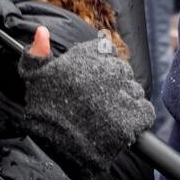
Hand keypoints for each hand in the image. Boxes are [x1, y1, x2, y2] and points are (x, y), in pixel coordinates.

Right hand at [17, 29, 153, 179]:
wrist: (52, 149)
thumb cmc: (43, 111)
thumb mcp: (34, 77)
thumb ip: (38, 52)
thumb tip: (42, 31)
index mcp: (89, 57)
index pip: (108, 51)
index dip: (101, 66)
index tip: (92, 81)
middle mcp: (109, 71)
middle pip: (123, 72)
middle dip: (114, 86)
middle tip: (99, 103)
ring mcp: (123, 94)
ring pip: (135, 92)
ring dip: (126, 102)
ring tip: (108, 117)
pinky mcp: (133, 117)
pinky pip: (145, 112)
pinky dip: (137, 119)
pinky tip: (121, 126)